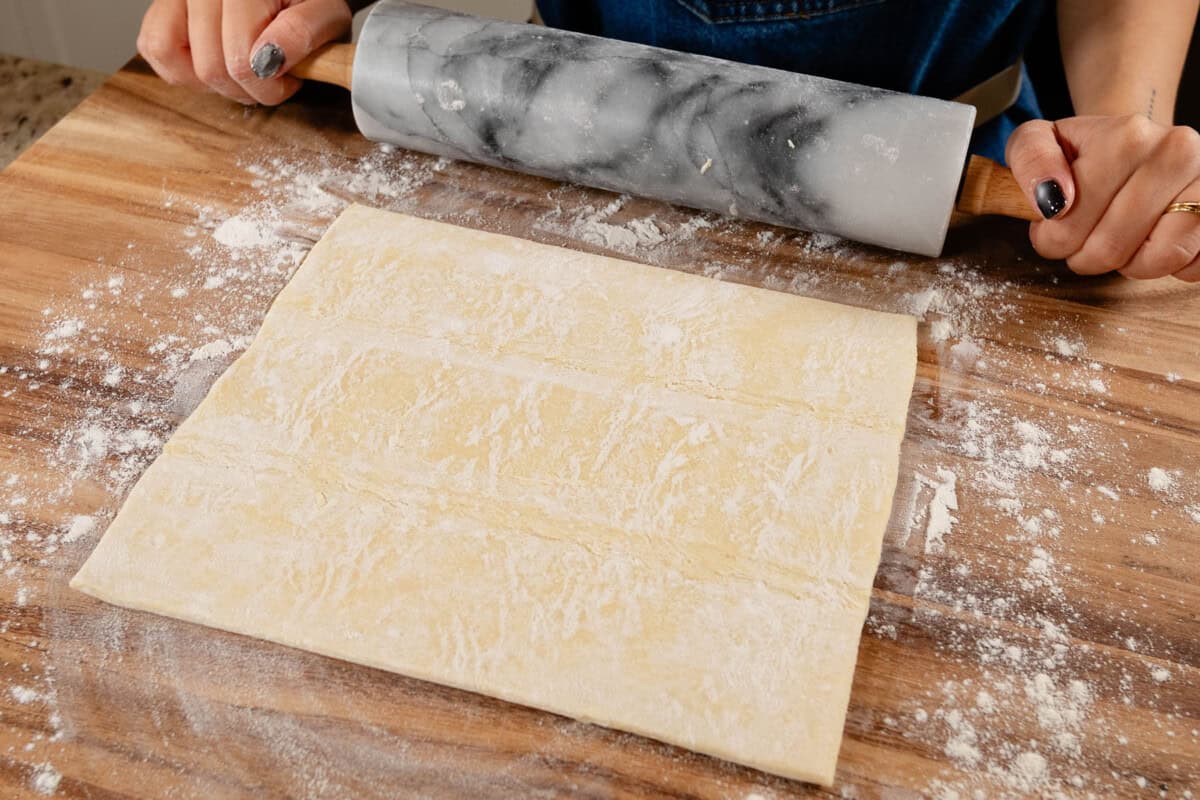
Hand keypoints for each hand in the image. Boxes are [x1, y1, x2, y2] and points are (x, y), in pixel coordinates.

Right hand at [137, 0, 352, 104]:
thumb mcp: (325, 12)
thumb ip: (303, 31)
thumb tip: (270, 57)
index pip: (241, 60)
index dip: (269, 87)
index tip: (290, 80)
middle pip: (210, 67)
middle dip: (246, 89)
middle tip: (271, 78)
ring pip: (175, 60)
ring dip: (213, 82)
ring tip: (243, 71)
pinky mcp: (164, 5)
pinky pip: (153, 46)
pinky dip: (181, 68)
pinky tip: (214, 62)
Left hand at [1006, 115, 1199, 280]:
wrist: (1138, 144)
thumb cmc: (1085, 151)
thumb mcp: (1039, 139)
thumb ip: (1030, 160)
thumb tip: (1049, 199)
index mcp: (1127, 136)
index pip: (1069, 222)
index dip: (1050, 238)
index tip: (1051, 225)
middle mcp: (1177, 152)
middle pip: (1110, 248)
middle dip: (1085, 256)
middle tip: (1083, 238)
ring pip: (1157, 261)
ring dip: (1127, 265)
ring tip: (1118, 240)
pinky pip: (1191, 267)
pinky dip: (1165, 268)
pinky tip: (1152, 242)